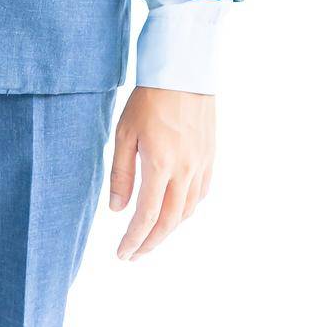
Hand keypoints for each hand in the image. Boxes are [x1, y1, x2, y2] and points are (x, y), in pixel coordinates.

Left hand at [108, 86, 214, 258]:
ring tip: (151, 234)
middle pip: (169, 222)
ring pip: (186, 211)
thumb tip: (117, 209)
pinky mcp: (210, 157)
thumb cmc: (149, 99)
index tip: (123, 253)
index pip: (147, 216)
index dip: (134, 239)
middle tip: (135, 254)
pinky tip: (175, 210)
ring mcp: (200, 165)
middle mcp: (184, 171)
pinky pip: (200, 194)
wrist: (183, 72)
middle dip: (151, 242)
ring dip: (169, 229)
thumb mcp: (125, 132)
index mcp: (160, 165)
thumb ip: (121, 172)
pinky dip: (186, 210)